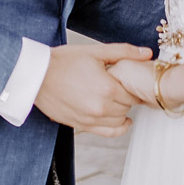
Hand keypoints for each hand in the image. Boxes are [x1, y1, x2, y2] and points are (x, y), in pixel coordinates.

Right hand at [35, 43, 150, 136]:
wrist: (37, 76)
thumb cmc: (63, 62)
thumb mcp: (95, 52)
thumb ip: (124, 52)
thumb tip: (146, 53)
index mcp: (107, 88)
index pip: (134, 93)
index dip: (135, 86)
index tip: (133, 81)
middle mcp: (101, 107)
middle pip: (128, 106)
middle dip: (128, 96)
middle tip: (123, 86)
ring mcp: (91, 119)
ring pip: (120, 120)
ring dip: (122, 110)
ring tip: (117, 98)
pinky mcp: (82, 125)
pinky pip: (108, 132)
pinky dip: (118, 128)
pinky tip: (123, 121)